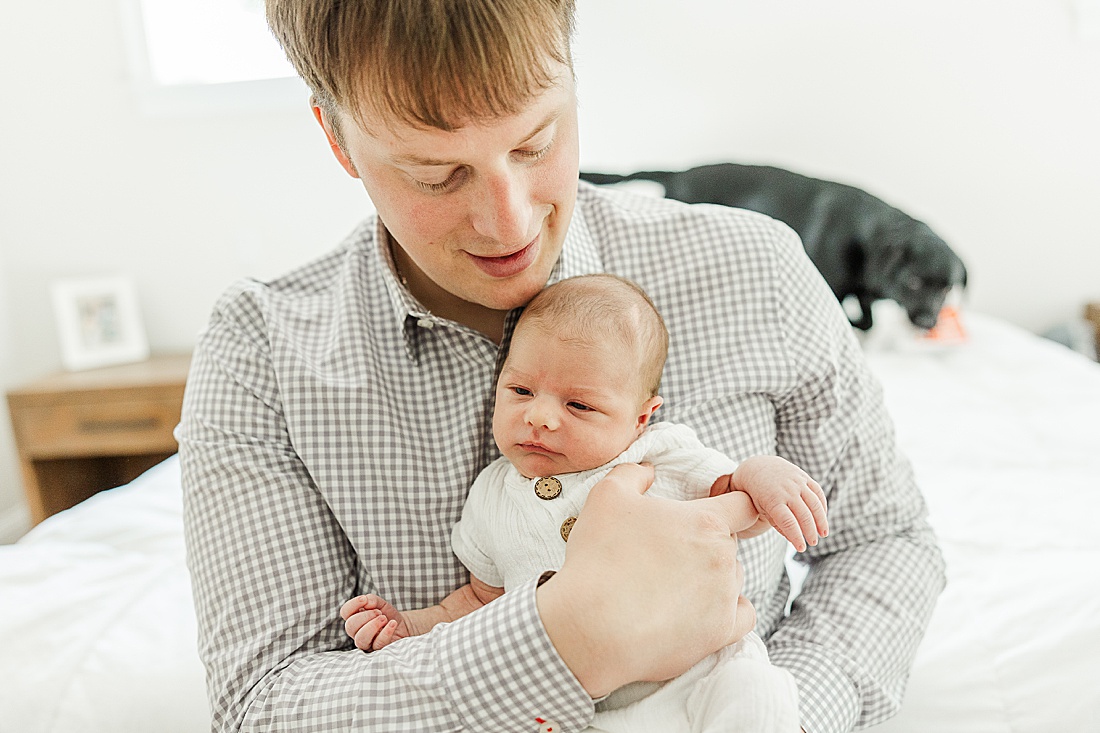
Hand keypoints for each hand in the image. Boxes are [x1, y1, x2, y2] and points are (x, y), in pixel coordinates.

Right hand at [340, 594, 410, 650]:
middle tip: (379, 612)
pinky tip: (393, 623)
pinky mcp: (377, 651)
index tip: (364, 599)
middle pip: (350, 626)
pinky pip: (378, 644)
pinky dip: (386, 632)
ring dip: (372, 626)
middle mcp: (357, 632)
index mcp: (354, 619)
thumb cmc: (388, 615)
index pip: (345, 612)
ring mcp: (366, 644)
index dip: (352, 605)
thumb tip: (366, 602)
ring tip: (384, 618)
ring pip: (360, 639)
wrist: (403, 626)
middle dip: (365, 616)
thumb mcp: (380, 603)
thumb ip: (372, 600)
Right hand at [537, 463, 755, 697]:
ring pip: (733, 579)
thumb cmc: (600, 559)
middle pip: (730, 543)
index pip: (744, 505)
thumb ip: (633, 474)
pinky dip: (726, 611)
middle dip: (706, 544)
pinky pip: (742, 616)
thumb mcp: (606, 497)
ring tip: (672, 586)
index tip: (714, 512)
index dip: (733, 504)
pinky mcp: (720, 632)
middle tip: (669, 555)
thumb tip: (648, 471)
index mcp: (705, 520)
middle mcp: (723, 557)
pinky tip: (701, 610)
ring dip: (712, 578)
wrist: (592, 627)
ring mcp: (724, 597)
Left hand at [713, 456, 827, 551]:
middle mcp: (786, 490)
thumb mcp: (762, 511)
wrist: (757, 468)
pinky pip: (818, 492)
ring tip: (823, 534)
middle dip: (810, 531)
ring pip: (815, 503)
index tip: (802, 549)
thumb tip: (796, 541)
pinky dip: (822, 506)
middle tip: (813, 543)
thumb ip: (778, 525)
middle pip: (804, 515)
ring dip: (821, 520)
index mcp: (773, 500)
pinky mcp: (803, 477)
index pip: (788, 522)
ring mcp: (796, 482)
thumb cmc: (759, 495)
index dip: (796, 536)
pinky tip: (823, 517)